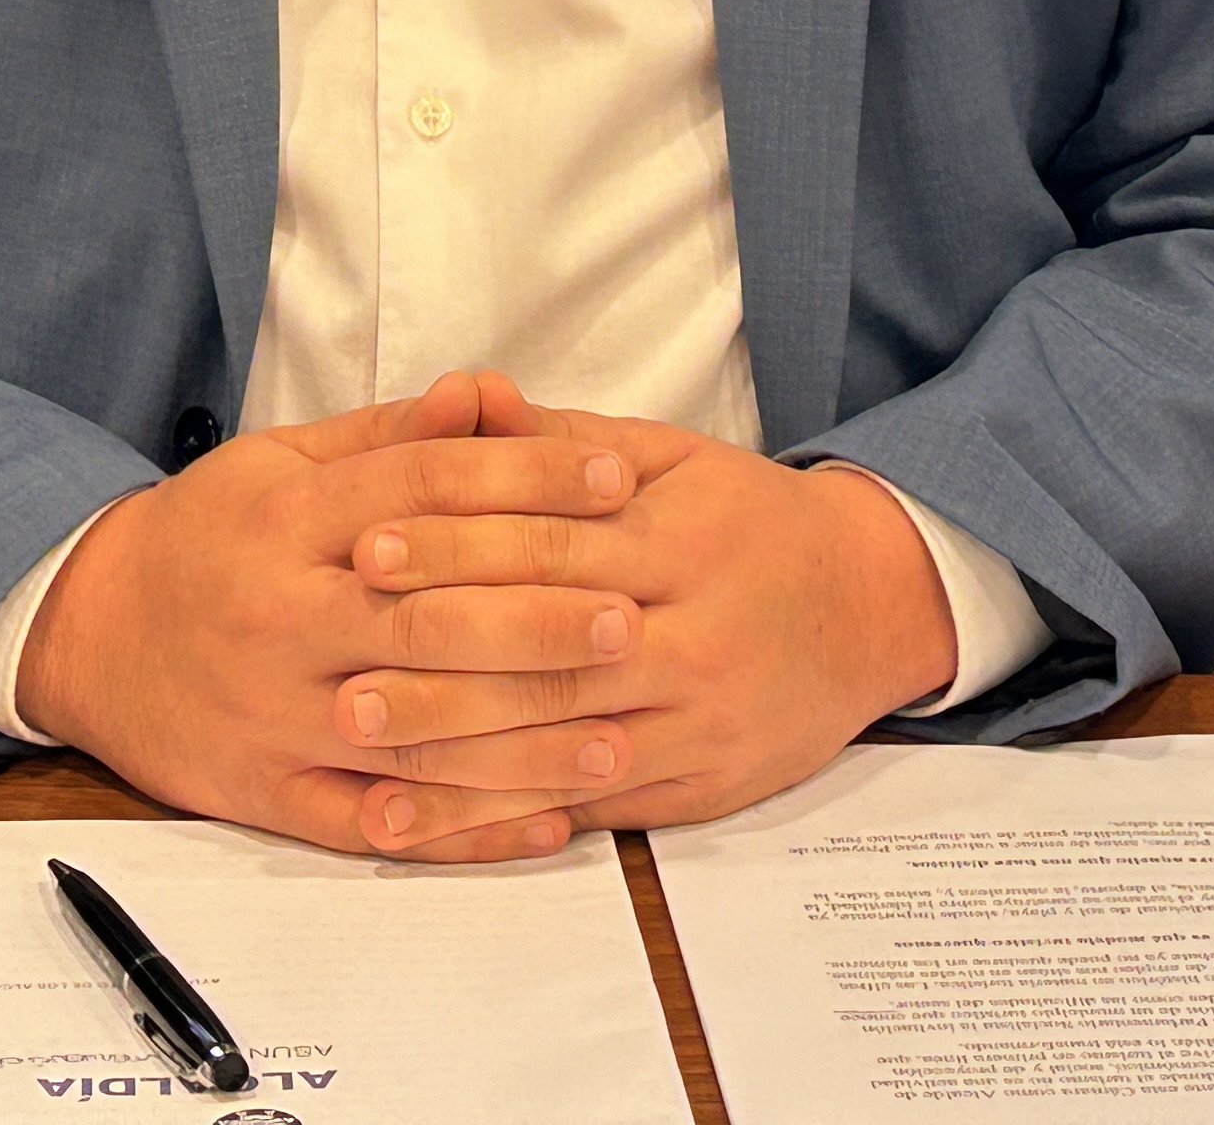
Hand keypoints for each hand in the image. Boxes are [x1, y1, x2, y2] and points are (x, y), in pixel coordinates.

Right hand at [15, 371, 659, 856]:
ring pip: (411, 732)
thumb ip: (385, 439)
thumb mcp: (278, 464)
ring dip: (520, 741)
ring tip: (616, 736)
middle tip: (630, 618)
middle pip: (426, 617)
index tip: (616, 481)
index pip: (424, 490)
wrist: (84, 633)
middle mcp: (283, 616)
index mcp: (289, 519)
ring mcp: (274, 714)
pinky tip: (541, 822)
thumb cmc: (206, 538)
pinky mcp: (265, 794)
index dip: (526, 480)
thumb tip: (482, 393)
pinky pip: (373, 821)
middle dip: (536, 619)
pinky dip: (459, 828)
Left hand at [328, 374, 959, 858]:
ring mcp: (698, 721)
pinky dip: (506, 818)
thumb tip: (467, 393)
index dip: (456, 549)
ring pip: (565, 744)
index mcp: (680, 541)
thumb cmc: (749, 521)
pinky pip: (592, 809)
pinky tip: (433, 819)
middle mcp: (692, 636)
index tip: (367, 550)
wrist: (869, 606)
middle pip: (552, 655)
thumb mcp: (672, 458)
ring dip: (458, 755)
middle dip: (441, 665)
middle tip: (343, 674)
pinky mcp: (700, 786)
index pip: (553, 546)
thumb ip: (561, 443)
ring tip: (363, 751)